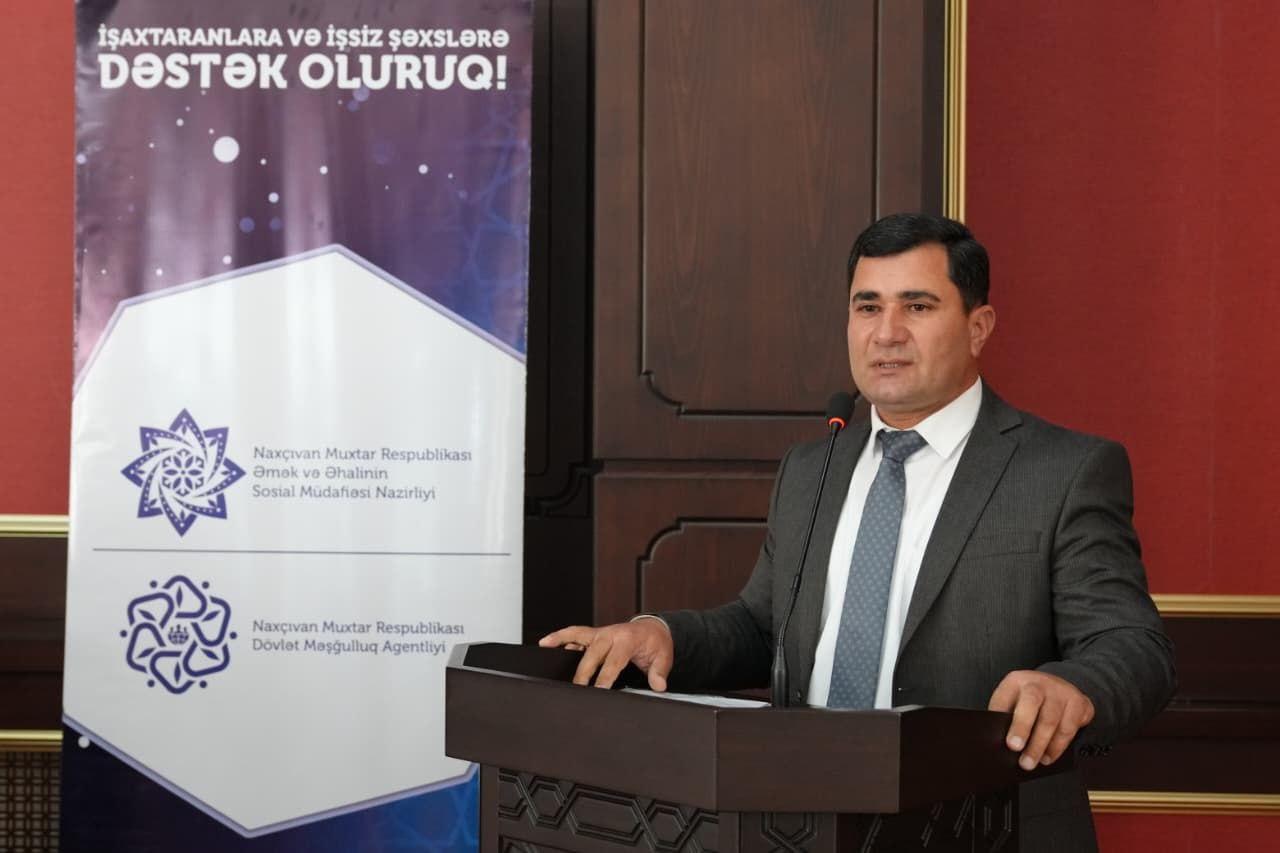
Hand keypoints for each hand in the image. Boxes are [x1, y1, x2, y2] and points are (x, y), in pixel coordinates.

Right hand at [538, 618, 673, 691]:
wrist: (653, 629)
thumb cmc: (656, 644)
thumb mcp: (663, 658)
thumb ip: (659, 673)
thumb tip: (658, 686)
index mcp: (628, 639)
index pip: (614, 660)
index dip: (606, 676)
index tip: (599, 690)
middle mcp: (612, 633)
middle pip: (593, 652)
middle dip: (584, 671)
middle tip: (577, 689)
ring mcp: (601, 632)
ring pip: (578, 636)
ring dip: (563, 642)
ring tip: (546, 649)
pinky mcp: (594, 634)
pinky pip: (574, 633)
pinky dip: (560, 637)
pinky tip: (545, 643)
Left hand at [988, 670, 1094, 770]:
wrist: (1057, 685)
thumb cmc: (1028, 699)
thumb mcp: (1011, 700)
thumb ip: (1003, 717)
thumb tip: (997, 742)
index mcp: (1016, 681)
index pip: (1009, 698)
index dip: (1010, 722)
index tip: (1011, 744)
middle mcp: (1038, 683)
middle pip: (1031, 704)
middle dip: (1025, 730)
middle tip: (1020, 754)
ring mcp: (1060, 691)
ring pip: (1052, 720)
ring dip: (1042, 746)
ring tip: (1032, 761)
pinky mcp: (1078, 703)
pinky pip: (1070, 728)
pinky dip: (1059, 746)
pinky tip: (1049, 756)